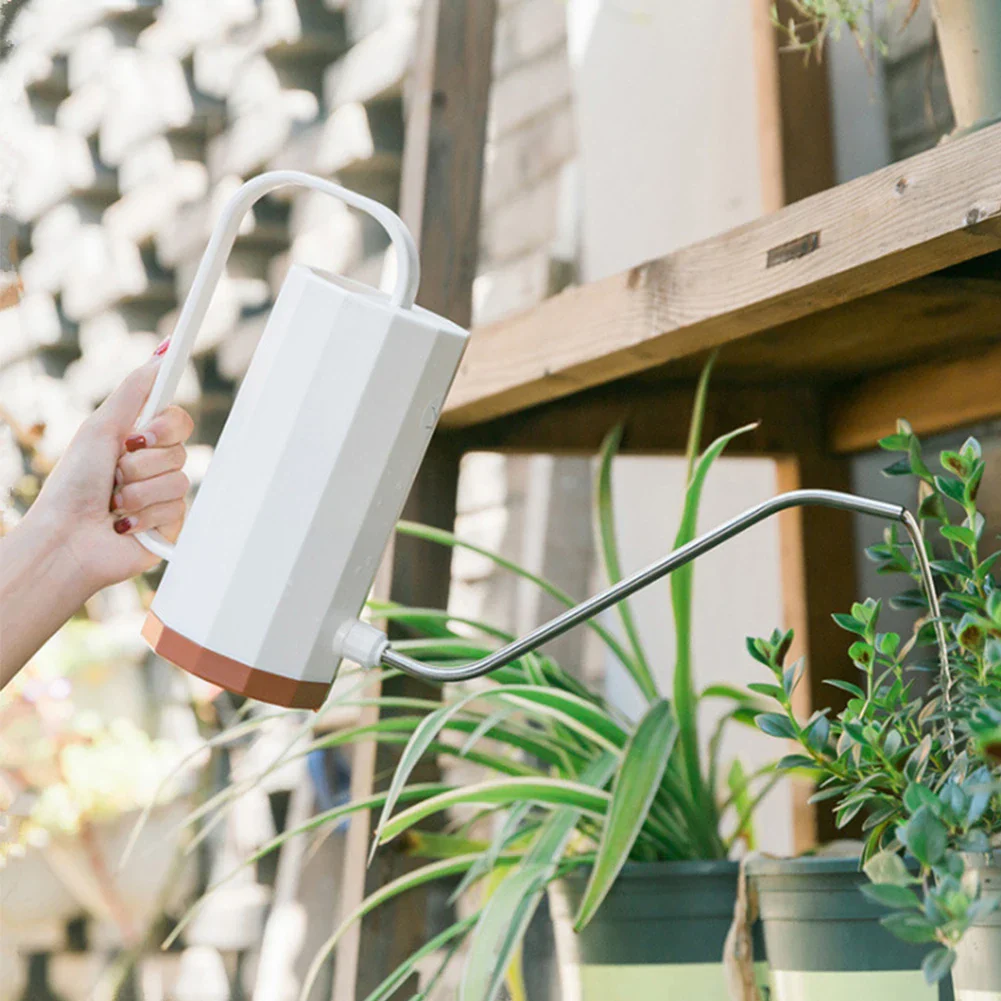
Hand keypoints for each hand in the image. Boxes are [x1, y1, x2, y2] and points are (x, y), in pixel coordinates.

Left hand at [33, 346, 193, 592]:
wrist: (65, 538)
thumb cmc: (72, 485)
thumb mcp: (100, 428)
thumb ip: (135, 390)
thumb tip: (163, 352)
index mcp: (140, 441)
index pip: (177, 420)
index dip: (163, 426)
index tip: (139, 435)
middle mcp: (154, 467)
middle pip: (180, 450)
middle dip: (141, 464)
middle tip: (114, 474)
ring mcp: (164, 497)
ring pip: (178, 481)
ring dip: (137, 492)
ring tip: (113, 504)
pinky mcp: (170, 526)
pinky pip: (176, 510)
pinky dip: (143, 516)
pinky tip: (123, 525)